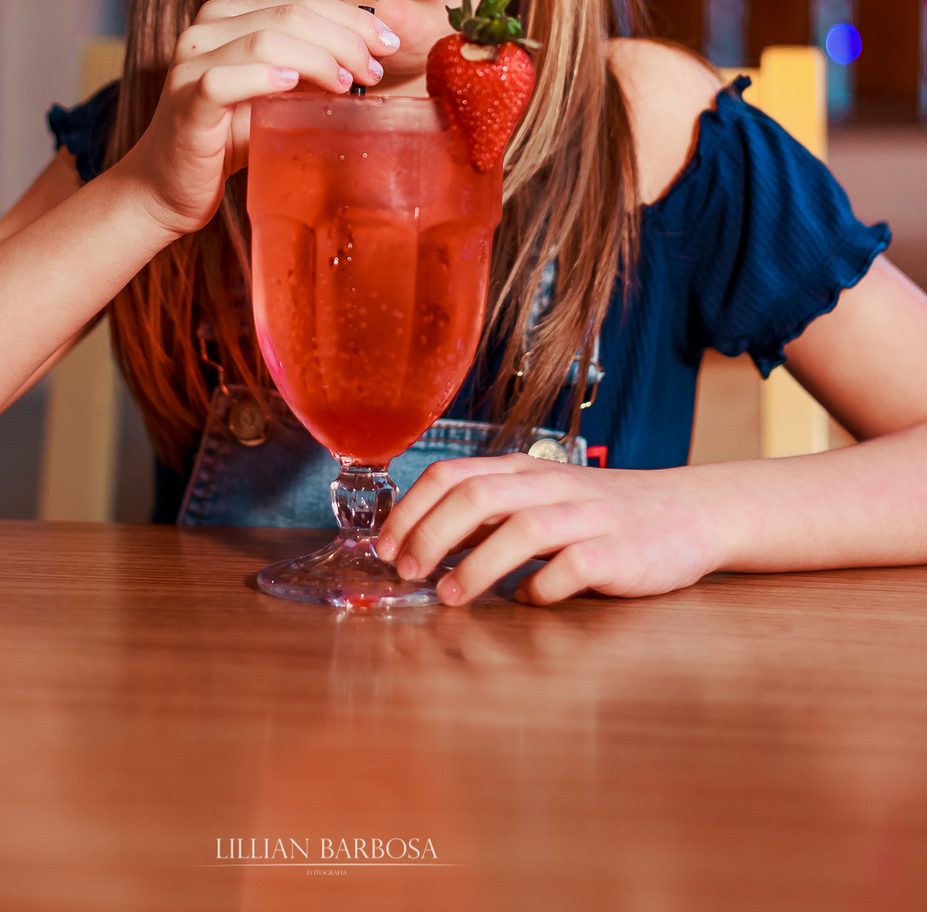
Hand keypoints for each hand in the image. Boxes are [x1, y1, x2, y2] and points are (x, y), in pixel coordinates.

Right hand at [127, 0, 400, 240]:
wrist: (167, 187)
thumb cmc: (226, 140)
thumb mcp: (276, 96)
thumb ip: (310, 70)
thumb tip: (370, 57)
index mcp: (229, 17)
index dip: (350, 17)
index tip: (388, 44)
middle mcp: (206, 29)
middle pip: (290, 14)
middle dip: (345, 38)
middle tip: (376, 69)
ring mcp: (191, 62)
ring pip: (266, 39)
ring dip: (318, 58)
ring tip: (348, 83)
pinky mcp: (186, 99)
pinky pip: (226, 78)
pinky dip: (265, 77)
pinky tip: (293, 86)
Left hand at [373, 453, 722, 605]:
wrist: (688, 512)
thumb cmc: (600, 512)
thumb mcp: (540, 498)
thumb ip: (488, 513)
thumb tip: (420, 539)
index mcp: (523, 470)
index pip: (452, 474)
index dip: (411, 510)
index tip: (384, 547)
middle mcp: (551, 485)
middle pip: (478, 495)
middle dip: (431, 534)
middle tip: (407, 573)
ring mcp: (587, 517)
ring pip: (522, 528)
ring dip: (477, 565)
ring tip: (450, 598)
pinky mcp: (619, 552)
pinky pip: (573, 567)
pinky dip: (542, 588)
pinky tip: (526, 603)